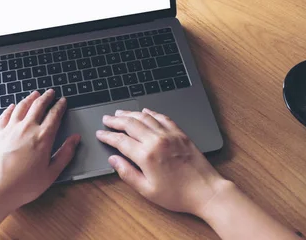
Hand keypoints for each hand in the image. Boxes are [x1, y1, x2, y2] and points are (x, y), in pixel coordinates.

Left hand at [0, 90, 79, 212]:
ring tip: (35, 94)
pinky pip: (5, 115)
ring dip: (30, 98)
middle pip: (38, 106)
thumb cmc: (24, 185)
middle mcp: (27, 128)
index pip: (54, 115)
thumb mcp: (51, 173)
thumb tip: (75, 139)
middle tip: (50, 92)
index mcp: (43, 137)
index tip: (63, 101)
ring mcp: (10, 129)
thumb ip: (65, 153)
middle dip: (46, 97)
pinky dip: (11, 108)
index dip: (60, 106)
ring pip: (22, 106)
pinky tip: (13, 106)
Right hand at [95, 108, 225, 215]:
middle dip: (116, 121)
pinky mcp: (180, 133)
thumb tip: (114, 160)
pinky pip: (162, 117)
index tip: (100, 134)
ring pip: (145, 117)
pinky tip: (145, 111)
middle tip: (106, 119)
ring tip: (120, 113)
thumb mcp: (147, 190)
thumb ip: (127, 173)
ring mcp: (169, 135)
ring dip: (131, 113)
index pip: (120, 141)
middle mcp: (157, 140)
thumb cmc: (178, 194)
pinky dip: (151, 112)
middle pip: (131, 124)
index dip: (108, 136)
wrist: (205, 190)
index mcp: (146, 155)